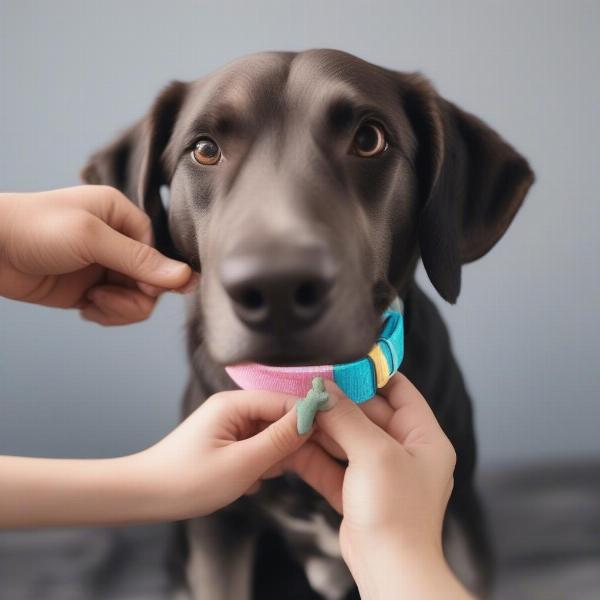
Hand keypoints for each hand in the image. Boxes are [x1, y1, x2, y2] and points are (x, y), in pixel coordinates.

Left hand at [0, 186, 195, 323]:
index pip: (158, 251)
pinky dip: (106, 314)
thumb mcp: (91, 238)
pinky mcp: (89, 290)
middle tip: (106, 297)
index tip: (141, 288)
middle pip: (151, 279)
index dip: (155, 274)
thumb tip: (186, 276)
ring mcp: (103, 267)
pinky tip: (85, 308)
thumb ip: (139, 260)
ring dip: (119, 308)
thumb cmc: (34, 229)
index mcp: (121, 216)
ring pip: (137, 298)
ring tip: (93, 302)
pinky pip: (117, 310)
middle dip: (136, 295)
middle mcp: (116, 241)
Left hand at [139, 390, 306, 519]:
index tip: (333, 439)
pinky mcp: (227, 442)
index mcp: (234, 403)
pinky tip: (243, 483)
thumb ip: (280, 439)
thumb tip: (312, 417)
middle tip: (277, 469)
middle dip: (285, 446)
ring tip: (251, 479)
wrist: (144, 497)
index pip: (285, 401)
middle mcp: (233, 408)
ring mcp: (230, 425)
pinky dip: (257, 467)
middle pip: (279, 418)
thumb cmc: (187, 481)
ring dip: (269, 460)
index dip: (310, 419)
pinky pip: (256, 449)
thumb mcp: (242, 464)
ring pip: (270, 437)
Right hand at [284, 374, 469, 598]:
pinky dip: (316, 454)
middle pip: (369, 413)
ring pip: (348, 438)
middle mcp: (405, 452)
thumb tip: (324, 389)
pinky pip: (335, 464)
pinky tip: (295, 442)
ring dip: (324, 427)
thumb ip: (347, 417)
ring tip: (297, 410)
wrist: (389, 571)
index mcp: (424, 438)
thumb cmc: (397, 513)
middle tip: (310, 388)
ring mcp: (380, 473)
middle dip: (339, 402)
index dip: (374, 375)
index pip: (400, 391)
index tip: (343, 362)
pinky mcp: (358, 491)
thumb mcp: (374, 453)